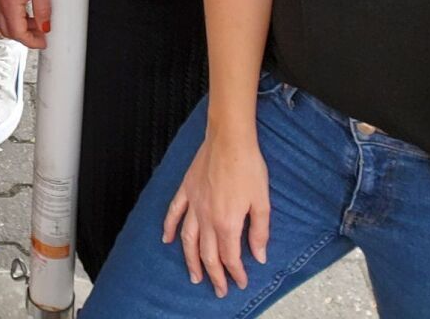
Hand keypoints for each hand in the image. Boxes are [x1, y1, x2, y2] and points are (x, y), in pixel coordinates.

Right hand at [0, 0, 49, 47]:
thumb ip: (43, 8)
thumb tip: (45, 26)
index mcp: (7, 3)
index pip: (18, 33)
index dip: (32, 42)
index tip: (43, 43)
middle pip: (8, 31)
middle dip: (24, 37)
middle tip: (40, 34)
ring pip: (3, 22)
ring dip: (18, 27)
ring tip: (35, 21)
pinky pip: (0, 11)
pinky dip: (12, 16)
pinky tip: (24, 8)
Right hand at [161, 131, 270, 297]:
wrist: (230, 139)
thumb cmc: (249, 168)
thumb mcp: (262, 202)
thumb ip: (259, 232)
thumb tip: (258, 256)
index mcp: (227, 222)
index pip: (230, 256)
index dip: (236, 273)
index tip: (241, 283)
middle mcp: (207, 218)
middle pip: (207, 254)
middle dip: (214, 275)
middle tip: (218, 289)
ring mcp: (193, 204)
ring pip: (188, 240)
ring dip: (190, 260)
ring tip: (194, 276)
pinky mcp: (186, 190)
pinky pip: (174, 213)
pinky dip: (169, 227)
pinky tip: (166, 239)